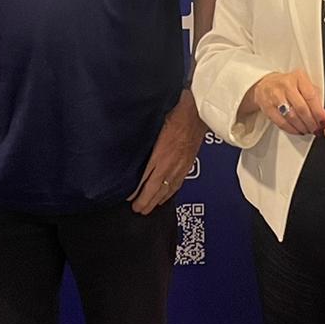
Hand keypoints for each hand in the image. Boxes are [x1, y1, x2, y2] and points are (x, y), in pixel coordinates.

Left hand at [129, 91, 204, 214]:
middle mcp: (169, 165)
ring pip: (166, 190)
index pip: (145, 180)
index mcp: (159, 156)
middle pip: (155, 190)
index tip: (128, 198)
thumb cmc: (175, 115)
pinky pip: (177, 184)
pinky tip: (165, 197)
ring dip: (156, 201)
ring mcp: (180, 167)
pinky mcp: (187, 165)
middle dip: (145, 202)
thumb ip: (144, 142)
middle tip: (136, 210)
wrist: (196, 113)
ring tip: (148, 208)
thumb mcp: (154, 127)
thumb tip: (132, 150)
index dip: (136, 192)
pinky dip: (169, 194)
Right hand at [245, 69, 324, 135]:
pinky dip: (292, 130)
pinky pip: (281, 122)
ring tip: (308, 130)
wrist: (266, 84)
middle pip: (301, 108)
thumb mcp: (303, 83)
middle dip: (311, 122)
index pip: (311, 96)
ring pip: (292, 117)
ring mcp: (275, 96)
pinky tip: (298, 130)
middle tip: (317, 129)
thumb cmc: (288, 85)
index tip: (324, 121)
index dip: (319, 112)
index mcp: (298, 78)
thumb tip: (323, 114)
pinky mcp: (268, 107)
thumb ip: (314, 95)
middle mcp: (286, 85)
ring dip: (302, 127)